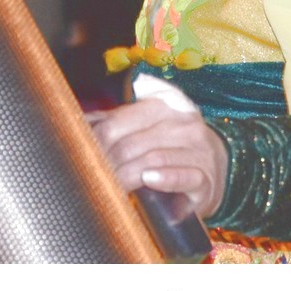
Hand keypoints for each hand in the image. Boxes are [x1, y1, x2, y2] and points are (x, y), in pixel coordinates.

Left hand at [87, 98, 227, 217]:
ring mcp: (196, 149)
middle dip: (108, 164)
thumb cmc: (170, 148)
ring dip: (128, 175)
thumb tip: (76, 121)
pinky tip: (148, 180)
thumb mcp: (146, 128)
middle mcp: (182, 123)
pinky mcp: (205, 177)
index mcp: (163, 105)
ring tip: (112, 186)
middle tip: (93, 179)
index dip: (96, 141)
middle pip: (131, 144)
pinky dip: (165, 179)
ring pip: (154, 158)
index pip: (118, 121)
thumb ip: (115, 122)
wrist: (214, 167)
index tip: (82, 157)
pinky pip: (184, 176)